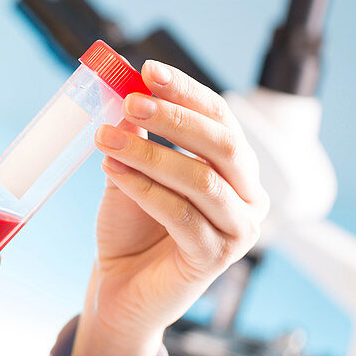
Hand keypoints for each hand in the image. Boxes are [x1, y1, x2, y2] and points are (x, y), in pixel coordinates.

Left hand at [68, 60, 269, 355]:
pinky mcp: (215, 258)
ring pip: (201, 180)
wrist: (119, 285)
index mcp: (233, 168)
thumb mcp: (130, 171)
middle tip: (131, 102)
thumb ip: (135, 135)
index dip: (186, 91)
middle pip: (223, 145)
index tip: (147, 70)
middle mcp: (247, 196)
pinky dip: (145, 189)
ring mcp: (237, 230)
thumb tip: (128, 90)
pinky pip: (182, 216)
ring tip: (107, 139)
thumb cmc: (130, 228)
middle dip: (174, 118)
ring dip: (150, 154)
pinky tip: (114, 173)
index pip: (220, 117)